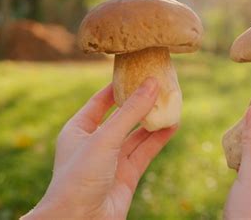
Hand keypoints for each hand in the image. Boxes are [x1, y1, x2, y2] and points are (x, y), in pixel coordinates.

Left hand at [22, 78, 176, 219]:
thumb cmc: (79, 177)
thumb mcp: (104, 138)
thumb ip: (130, 112)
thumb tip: (152, 84)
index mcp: (78, 130)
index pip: (100, 102)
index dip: (118, 87)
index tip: (136, 72)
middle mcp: (95, 143)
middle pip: (122, 117)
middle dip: (140, 103)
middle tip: (159, 86)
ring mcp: (112, 160)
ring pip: (136, 135)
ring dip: (153, 121)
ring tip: (172, 103)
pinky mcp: (127, 175)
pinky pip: (145, 152)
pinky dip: (158, 139)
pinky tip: (172, 126)